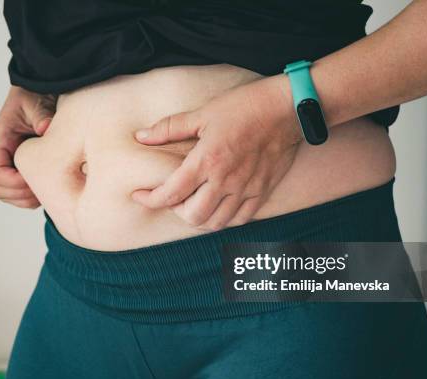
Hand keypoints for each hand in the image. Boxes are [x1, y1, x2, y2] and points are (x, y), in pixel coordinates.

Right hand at [0, 86, 55, 207]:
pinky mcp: (24, 169)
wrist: (40, 91)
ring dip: (28, 198)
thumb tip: (45, 128)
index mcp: (1, 141)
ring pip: (10, 195)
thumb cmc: (34, 96)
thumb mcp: (35, 101)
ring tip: (49, 187)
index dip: (15, 182)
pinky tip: (51, 184)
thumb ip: (40, 114)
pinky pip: (23, 193)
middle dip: (21, 194)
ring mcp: (12, 164)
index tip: (36, 176)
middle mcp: (3, 156)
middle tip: (45, 187)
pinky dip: (36, 196)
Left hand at [132, 75, 301, 229]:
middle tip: (173, 197)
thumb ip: (168, 128)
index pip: (170, 194)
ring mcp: (246, 189)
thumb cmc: (243, 107)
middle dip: (176, 211)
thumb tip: (141, 136)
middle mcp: (225, 180)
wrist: (286, 109)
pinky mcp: (262, 191)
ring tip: (194, 203)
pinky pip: (240, 219)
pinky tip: (218, 206)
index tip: (140, 195)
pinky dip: (224, 218)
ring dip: (199, 218)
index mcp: (206, 161)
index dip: (150, 199)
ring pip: (216, 222)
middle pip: (192, 216)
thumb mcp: (202, 114)